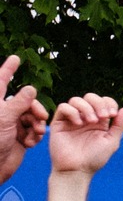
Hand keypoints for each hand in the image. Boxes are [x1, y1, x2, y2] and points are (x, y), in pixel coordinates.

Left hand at [0, 54, 47, 184]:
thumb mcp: (5, 118)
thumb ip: (19, 102)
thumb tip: (31, 88)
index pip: (1, 81)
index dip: (8, 69)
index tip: (16, 57)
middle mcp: (3, 112)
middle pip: (25, 101)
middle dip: (35, 109)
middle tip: (41, 117)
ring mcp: (12, 125)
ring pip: (32, 116)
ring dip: (37, 124)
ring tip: (36, 133)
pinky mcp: (20, 137)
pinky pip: (33, 130)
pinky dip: (35, 135)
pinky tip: (31, 142)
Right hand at [46, 93, 122, 176]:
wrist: (77, 170)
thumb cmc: (95, 158)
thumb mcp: (112, 141)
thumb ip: (119, 125)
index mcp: (100, 120)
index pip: (104, 101)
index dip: (109, 103)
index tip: (112, 115)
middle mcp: (85, 117)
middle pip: (90, 97)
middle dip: (98, 103)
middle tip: (103, 117)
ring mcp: (72, 119)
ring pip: (76, 100)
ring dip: (86, 107)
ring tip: (91, 121)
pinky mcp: (59, 123)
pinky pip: (63, 107)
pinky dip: (72, 111)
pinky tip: (78, 123)